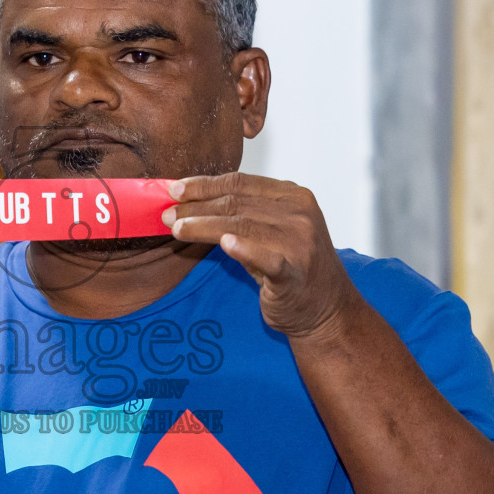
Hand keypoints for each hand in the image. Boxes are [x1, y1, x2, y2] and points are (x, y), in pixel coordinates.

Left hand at [163, 173, 359, 341]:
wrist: (326, 311)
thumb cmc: (292, 270)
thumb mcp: (272, 233)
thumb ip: (243, 216)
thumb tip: (191, 206)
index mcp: (294, 197)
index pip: (241, 183)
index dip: (204, 185)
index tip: (174, 190)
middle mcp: (300, 213)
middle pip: (237, 203)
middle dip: (197, 207)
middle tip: (167, 214)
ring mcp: (300, 242)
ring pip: (242, 225)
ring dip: (204, 226)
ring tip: (177, 229)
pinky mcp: (295, 271)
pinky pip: (266, 257)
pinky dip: (245, 249)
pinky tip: (224, 244)